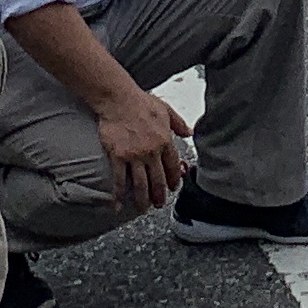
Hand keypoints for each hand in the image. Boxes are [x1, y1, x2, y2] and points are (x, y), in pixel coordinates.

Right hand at [95, 87, 192, 213]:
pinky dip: (118, 195)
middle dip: (159, 195)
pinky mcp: (118, 156)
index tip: (173, 187)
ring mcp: (135, 155)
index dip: (173, 179)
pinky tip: (118, 205)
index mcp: (165, 140)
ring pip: (141, 184)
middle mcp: (152, 151)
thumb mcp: (165, 109)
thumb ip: (178, 123)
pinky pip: (119, 180)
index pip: (173, 165)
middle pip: (158, 179)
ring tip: (143, 208)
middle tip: (159, 204)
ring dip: (143, 199)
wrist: (118, 99)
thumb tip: (189, 132)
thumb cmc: (140, 102)